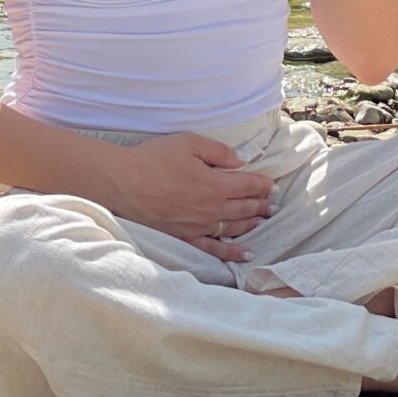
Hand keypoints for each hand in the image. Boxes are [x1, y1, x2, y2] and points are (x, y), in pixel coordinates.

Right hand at [93, 133, 275, 263]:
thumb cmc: (154, 159)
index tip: (272, 186)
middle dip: (261, 205)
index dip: (263, 185)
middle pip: (244, 207)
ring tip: (264, 221)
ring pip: (234, 227)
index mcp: (215, 184)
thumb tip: (241, 161)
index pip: (248, 185)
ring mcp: (199, 226)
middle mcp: (212, 209)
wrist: (124, 183)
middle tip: (273, 205)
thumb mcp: (189, 143)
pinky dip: (232, 252)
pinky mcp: (185, 238)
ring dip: (252, 224)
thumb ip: (219, 152)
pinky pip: (214, 249)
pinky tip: (246, 253)